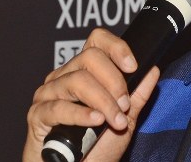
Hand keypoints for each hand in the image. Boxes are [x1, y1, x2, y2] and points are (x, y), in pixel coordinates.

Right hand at [23, 28, 160, 161]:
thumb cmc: (97, 148)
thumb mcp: (125, 119)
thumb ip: (137, 94)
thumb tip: (153, 69)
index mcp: (83, 71)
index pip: (96, 41)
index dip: (116, 47)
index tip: (133, 66)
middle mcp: (63, 76)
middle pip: (90, 57)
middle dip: (114, 81)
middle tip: (125, 105)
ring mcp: (48, 94)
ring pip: (77, 80)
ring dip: (103, 101)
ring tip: (116, 121)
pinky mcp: (37, 115)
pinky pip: (58, 107)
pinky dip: (81, 114)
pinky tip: (96, 121)